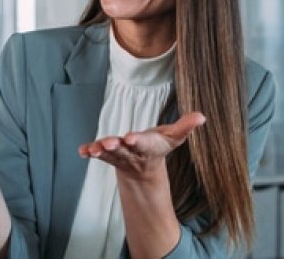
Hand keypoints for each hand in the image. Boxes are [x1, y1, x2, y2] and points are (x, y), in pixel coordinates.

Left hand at [77, 112, 205, 180]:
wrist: (144, 167)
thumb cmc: (159, 146)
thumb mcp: (174, 137)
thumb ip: (185, 126)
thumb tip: (202, 116)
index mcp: (148, 146)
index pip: (143, 143)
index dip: (137, 141)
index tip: (130, 138)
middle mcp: (132, 152)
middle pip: (123, 150)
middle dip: (115, 146)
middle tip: (109, 143)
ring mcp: (118, 155)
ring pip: (108, 154)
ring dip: (100, 151)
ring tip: (92, 149)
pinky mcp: (107, 154)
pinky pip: (97, 154)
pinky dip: (89, 152)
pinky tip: (81, 151)